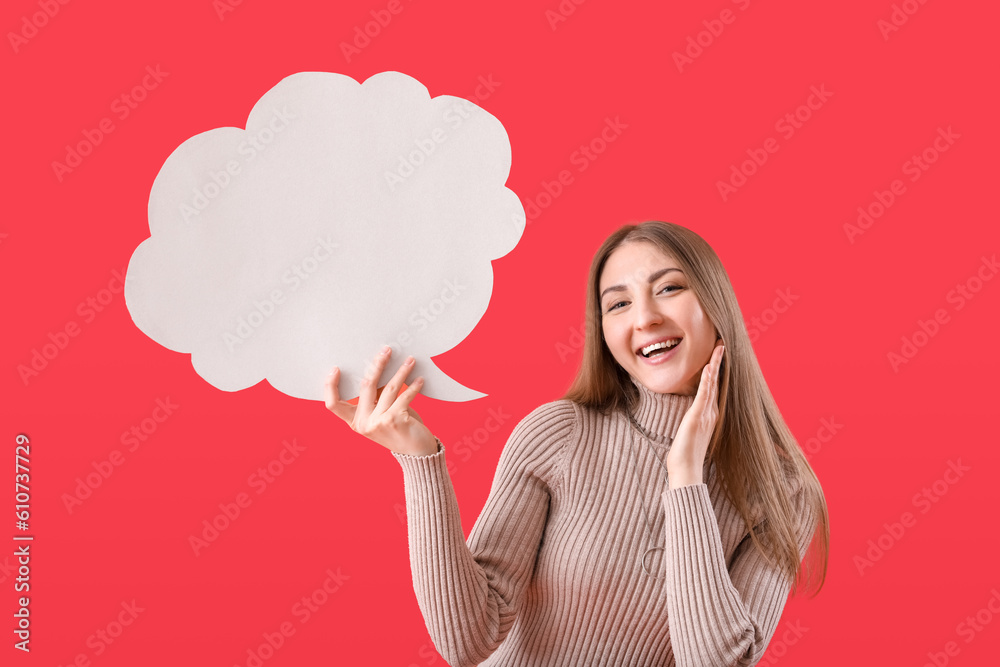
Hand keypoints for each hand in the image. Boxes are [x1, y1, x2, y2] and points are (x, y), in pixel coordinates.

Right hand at [324, 346, 439, 456]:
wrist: (417, 453)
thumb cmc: (399, 429)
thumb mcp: (381, 414)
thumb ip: (377, 397)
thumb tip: (379, 367)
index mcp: (354, 422)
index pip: (333, 405)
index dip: (330, 386)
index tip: (336, 368)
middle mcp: (363, 423)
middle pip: (365, 386)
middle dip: (377, 364)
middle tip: (386, 350)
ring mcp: (378, 422)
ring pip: (388, 388)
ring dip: (401, 371)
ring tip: (410, 361)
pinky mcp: (395, 420)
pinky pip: (404, 396)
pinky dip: (414, 386)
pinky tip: (420, 379)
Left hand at [666, 341, 724, 488]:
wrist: (686, 469)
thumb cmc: (685, 453)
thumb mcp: (689, 432)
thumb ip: (691, 421)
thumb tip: (689, 417)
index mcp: (709, 414)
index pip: (713, 387)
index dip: (716, 370)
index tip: (717, 354)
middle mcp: (711, 412)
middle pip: (717, 381)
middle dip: (719, 362)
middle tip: (722, 343)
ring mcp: (706, 415)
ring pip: (713, 384)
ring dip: (715, 365)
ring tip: (719, 348)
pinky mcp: (698, 418)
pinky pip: (705, 395)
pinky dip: (708, 381)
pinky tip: (709, 368)